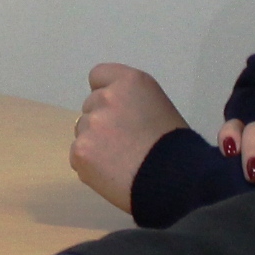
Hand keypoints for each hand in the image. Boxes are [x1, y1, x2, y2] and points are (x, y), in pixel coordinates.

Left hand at [70, 65, 186, 209]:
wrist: (174, 179)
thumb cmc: (176, 147)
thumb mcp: (159, 108)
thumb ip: (132, 104)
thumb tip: (118, 119)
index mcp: (130, 82)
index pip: (99, 76)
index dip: (105, 93)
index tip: (116, 111)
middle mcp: (106, 97)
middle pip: (90, 107)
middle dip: (102, 122)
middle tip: (124, 143)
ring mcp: (90, 124)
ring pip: (83, 132)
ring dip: (94, 144)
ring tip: (121, 162)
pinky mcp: (80, 150)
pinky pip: (78, 156)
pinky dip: (90, 166)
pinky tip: (112, 175)